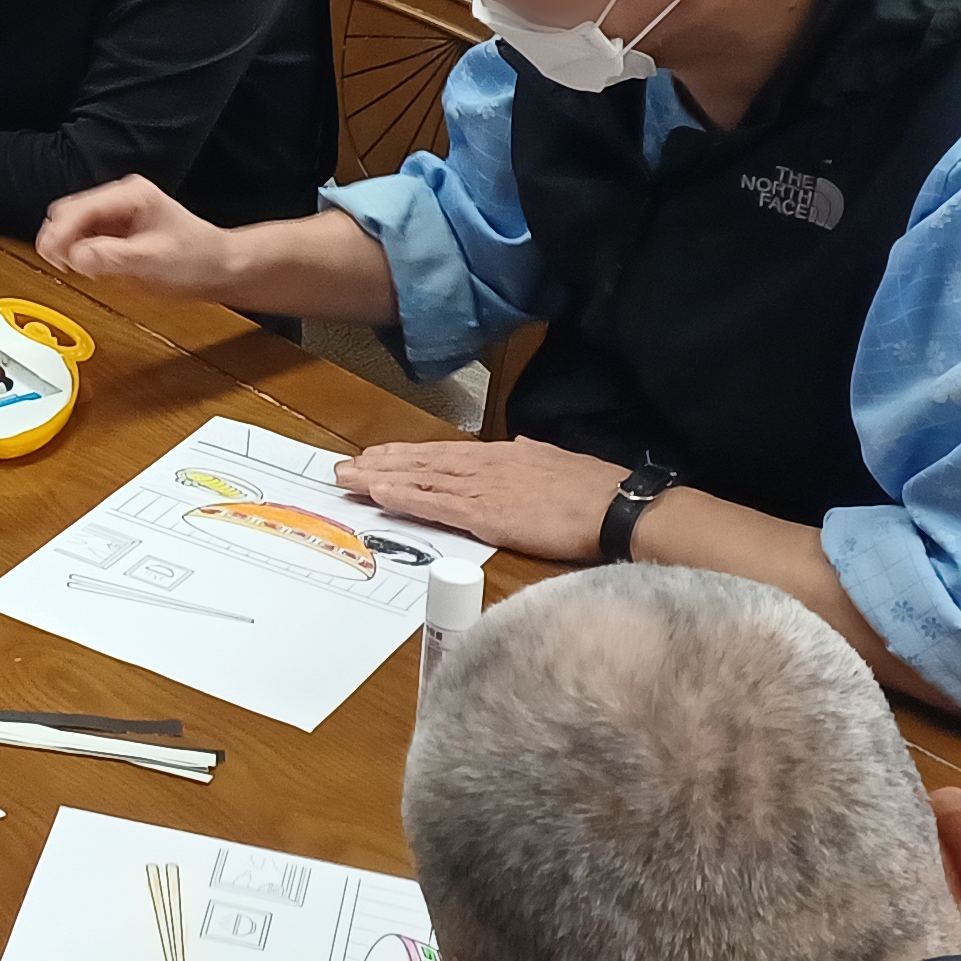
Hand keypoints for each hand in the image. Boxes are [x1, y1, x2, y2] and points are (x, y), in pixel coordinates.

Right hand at [37, 175, 233, 297]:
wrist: (219, 267)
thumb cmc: (197, 258)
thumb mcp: (153, 261)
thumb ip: (111, 257)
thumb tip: (75, 256)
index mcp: (131, 195)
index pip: (81, 207)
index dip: (61, 231)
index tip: (51, 254)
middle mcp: (121, 198)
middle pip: (70, 211)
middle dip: (59, 237)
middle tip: (56, 263)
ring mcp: (117, 213)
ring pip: (73, 223)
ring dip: (67, 245)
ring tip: (69, 266)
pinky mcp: (116, 230)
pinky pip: (84, 236)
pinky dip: (78, 250)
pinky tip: (84, 265)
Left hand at [336, 435, 631, 561]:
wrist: (618, 506)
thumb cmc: (594, 490)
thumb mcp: (555, 461)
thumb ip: (531, 455)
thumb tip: (517, 446)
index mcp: (502, 455)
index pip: (443, 454)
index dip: (407, 457)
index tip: (377, 457)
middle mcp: (485, 465)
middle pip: (422, 463)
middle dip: (381, 465)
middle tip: (343, 469)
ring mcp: (482, 488)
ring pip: (420, 480)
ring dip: (380, 479)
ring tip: (347, 479)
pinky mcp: (485, 513)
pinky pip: (435, 504)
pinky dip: (404, 498)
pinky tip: (379, 494)